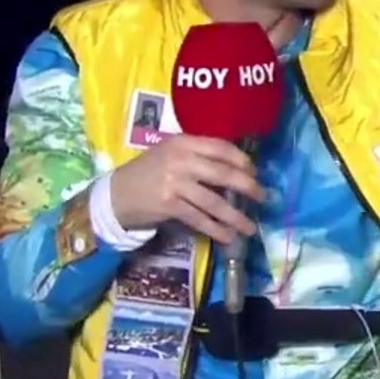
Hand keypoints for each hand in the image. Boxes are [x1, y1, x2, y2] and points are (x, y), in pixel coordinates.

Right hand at [107, 135, 265, 245]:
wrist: (116, 194)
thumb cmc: (148, 173)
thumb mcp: (170, 154)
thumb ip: (198, 157)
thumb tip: (236, 171)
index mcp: (183, 142)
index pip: (221, 147)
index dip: (242, 160)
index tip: (255, 172)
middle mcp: (180, 159)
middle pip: (223, 173)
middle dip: (247, 187)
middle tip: (263, 197)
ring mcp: (174, 182)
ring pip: (214, 201)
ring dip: (235, 216)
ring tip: (250, 227)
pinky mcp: (169, 204)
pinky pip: (199, 219)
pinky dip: (216, 229)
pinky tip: (228, 237)